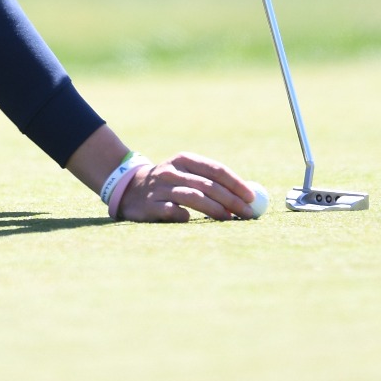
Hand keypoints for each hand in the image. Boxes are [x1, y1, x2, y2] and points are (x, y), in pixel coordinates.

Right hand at [118, 151, 258, 221]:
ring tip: (230, 219)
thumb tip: (248, 196)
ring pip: (193, 198)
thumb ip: (212, 181)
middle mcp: (172, 171)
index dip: (236, 184)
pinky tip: (194, 220)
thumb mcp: (186, 173)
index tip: (251, 197)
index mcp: (184, 159)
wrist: (130, 189)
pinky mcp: (150, 206)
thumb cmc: (170, 183)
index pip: (216, 170)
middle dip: (231, 200)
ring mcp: (160, 188)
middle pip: (208, 185)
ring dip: (216, 210)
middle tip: (247, 213)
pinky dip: (187, 216)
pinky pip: (174, 212)